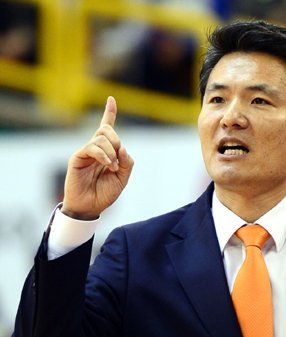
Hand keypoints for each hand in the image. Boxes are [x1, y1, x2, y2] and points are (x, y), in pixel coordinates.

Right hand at [62, 96, 133, 219]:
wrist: (89, 207)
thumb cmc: (104, 194)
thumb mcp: (123, 179)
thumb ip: (127, 163)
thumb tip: (123, 148)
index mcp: (106, 152)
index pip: (106, 128)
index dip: (109, 113)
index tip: (111, 99)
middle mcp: (95, 149)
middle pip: (106, 129)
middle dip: (117, 141)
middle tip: (118, 159)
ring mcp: (86, 152)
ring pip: (101, 137)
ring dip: (112, 151)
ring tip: (112, 167)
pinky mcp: (77, 158)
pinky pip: (91, 147)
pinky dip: (103, 154)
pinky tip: (108, 164)